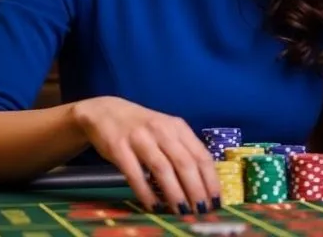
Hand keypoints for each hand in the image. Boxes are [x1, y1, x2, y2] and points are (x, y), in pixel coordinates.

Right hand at [72, 96, 219, 214]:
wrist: (106, 112)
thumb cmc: (142, 127)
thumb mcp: (167, 131)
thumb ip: (182, 150)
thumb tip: (202, 182)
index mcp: (178, 127)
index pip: (201, 155)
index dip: (211, 179)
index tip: (216, 199)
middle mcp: (162, 130)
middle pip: (185, 162)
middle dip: (196, 189)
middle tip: (201, 209)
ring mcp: (140, 138)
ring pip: (162, 169)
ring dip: (174, 193)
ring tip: (182, 211)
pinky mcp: (119, 147)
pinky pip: (135, 174)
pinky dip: (146, 192)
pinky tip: (154, 206)